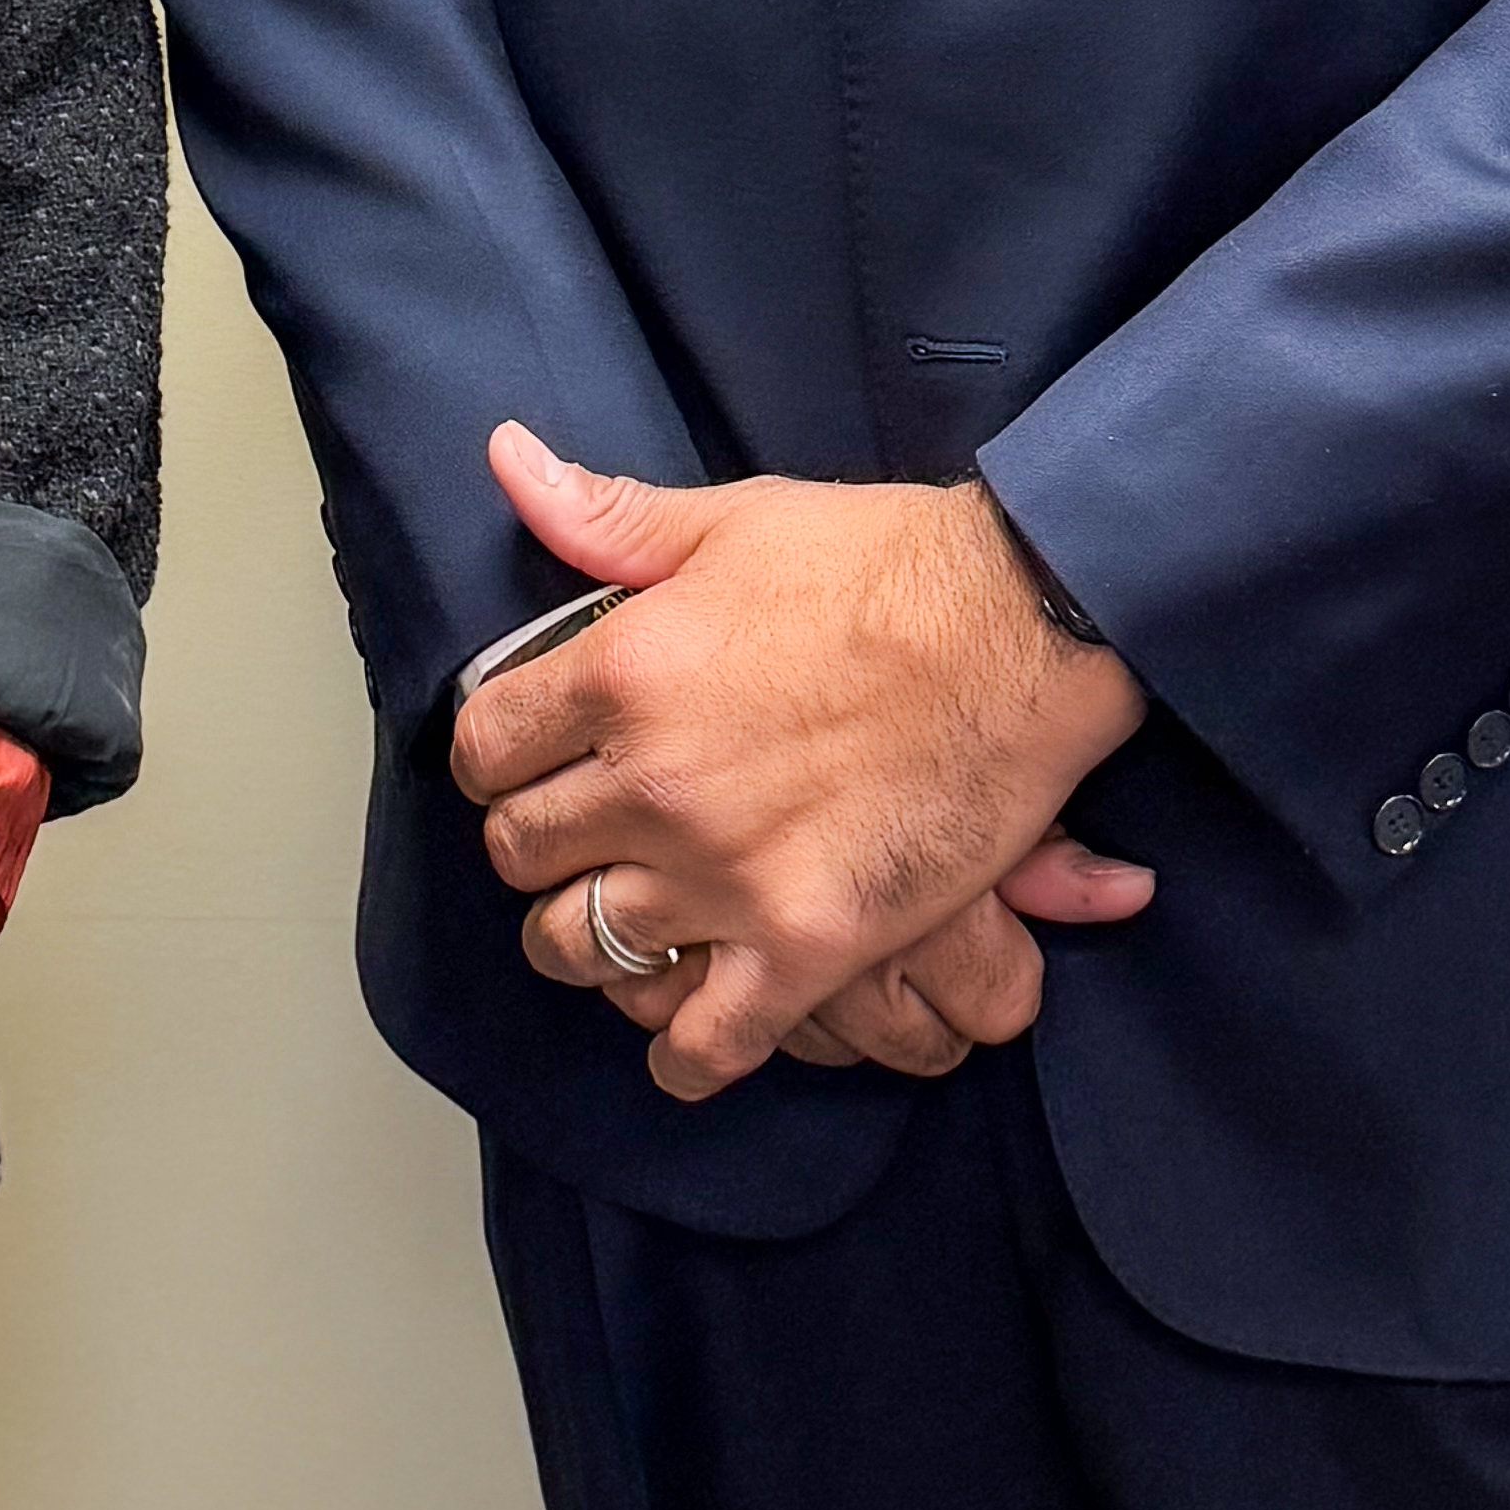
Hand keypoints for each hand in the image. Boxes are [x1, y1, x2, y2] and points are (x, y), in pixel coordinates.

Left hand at [454, 425, 1154, 1105]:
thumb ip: (607, 515)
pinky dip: (680, 1048)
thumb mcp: (734, 517)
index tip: (524, 759)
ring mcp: (726, 874)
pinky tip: (682, 1027)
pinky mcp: (807, 944)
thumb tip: (506, 461)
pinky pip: (703, 1040)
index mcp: (622, 671)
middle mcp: (653, 782)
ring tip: (616, 917)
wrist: (1026, 629)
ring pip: (579, 947)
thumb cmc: (885, 564)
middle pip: (518, 852)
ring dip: (584, 938)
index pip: (483, 746)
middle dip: (534, 843)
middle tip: (577, 833)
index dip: (495, 756)